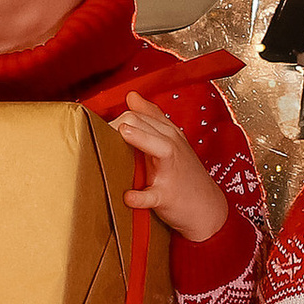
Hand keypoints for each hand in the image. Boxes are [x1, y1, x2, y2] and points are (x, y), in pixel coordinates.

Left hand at [113, 94, 230, 243]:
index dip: (118, 118)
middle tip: (97, 131)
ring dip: (142, 139)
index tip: (98, 128)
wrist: (206, 207)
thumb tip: (132, 95)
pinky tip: (128, 196)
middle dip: (122, 124)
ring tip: (123, 133)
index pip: (142, 116)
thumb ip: (151, 118)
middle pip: (148, 125)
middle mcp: (171, 148)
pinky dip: (141, 196)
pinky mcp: (167, 197)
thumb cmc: (183, 172)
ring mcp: (170, 172)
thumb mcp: (172, 141)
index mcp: (169, 135)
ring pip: (160, 148)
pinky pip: (154, 195)